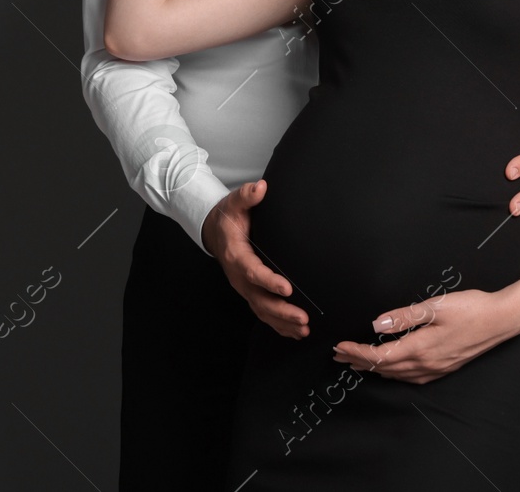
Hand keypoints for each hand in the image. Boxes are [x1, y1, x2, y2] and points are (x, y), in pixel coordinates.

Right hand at [201, 179, 310, 339]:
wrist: (215, 231)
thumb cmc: (228, 217)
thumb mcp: (234, 203)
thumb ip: (247, 196)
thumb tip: (261, 187)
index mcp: (236, 255)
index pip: (252, 272)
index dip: (269, 281)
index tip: (287, 288)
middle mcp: (239, 277)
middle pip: (259, 299)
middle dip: (281, 311)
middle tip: (303, 318)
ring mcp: (244, 288)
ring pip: (262, 311)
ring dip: (283, 323)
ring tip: (304, 330)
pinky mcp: (251, 292)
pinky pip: (263, 313)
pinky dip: (279, 325)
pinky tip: (296, 333)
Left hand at [331, 288, 519, 383]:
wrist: (502, 319)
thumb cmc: (472, 308)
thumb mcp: (436, 306)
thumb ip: (404, 316)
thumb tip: (377, 324)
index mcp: (420, 348)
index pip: (378, 355)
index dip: (356, 352)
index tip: (339, 346)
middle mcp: (425, 364)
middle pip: (384, 368)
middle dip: (359, 362)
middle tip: (338, 356)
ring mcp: (436, 369)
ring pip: (397, 374)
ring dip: (374, 368)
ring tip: (358, 362)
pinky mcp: (444, 367)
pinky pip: (411, 376)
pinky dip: (394, 372)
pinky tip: (391, 368)